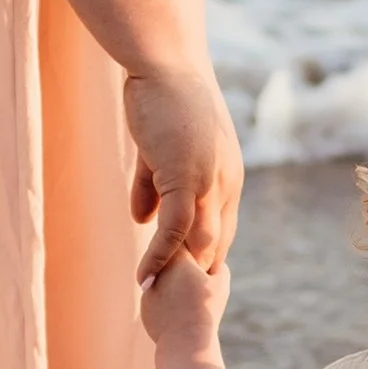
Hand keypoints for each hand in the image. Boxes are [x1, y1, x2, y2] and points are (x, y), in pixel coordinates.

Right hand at [123, 65, 241, 281]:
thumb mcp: (159, 149)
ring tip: (156, 300)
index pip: (220, 228)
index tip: (185, 283)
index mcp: (227, 174)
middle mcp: (226, 183)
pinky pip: (174, 231)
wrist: (165, 63)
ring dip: (176, 274)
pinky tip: (143, 279)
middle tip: (174, 304)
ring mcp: (210, 182)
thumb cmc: (163, 96)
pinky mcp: (187, 179)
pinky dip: (158, 258)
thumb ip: (152, 185)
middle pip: (215, 243)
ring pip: (196, 243)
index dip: (203, 257)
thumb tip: (140, 217)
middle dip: (196, 275)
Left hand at [140, 252, 229, 353]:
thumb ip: (218, 264)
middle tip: (196, 276)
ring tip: (188, 296)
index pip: (180, 240)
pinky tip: (179, 310)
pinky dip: (167, 301)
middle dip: (181, 265)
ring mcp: (148, 287)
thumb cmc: (205, 309)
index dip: (191, 245)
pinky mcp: (145, 304)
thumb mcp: (221, 282)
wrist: (185, 340)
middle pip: (169, 258)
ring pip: (162, 278)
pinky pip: (158, 297)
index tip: (199, 253)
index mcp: (177, 259)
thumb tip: (213, 260)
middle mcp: (158, 269)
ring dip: (172, 282)